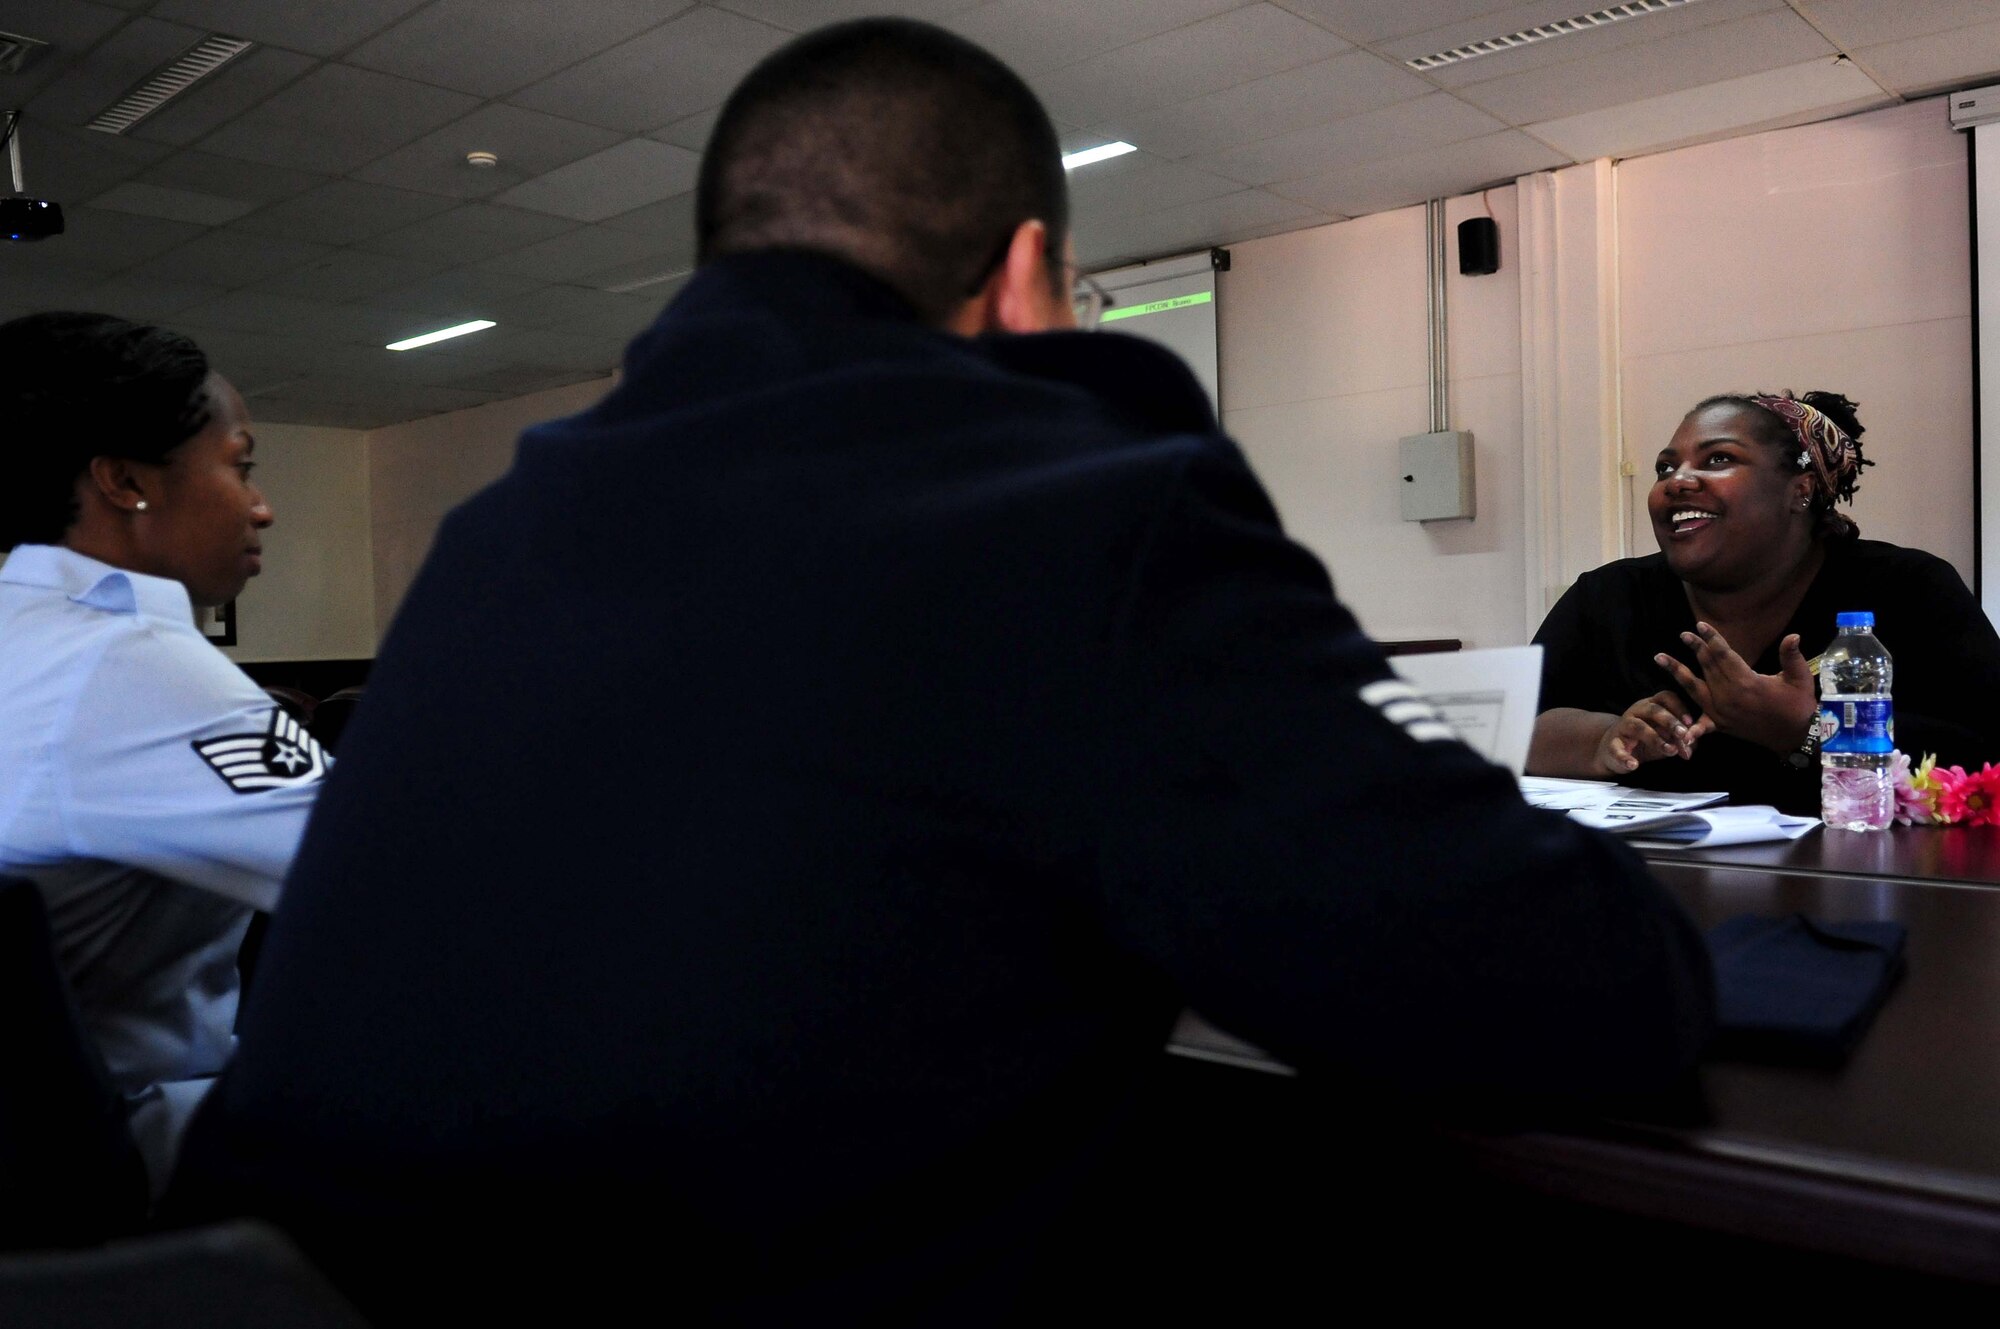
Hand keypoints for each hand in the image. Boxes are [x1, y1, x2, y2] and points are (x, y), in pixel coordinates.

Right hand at [1595, 690, 1707, 775]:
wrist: (1614, 751)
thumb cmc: (1646, 741)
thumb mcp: (1666, 737)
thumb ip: (1680, 738)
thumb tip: (1693, 743)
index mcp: (1651, 706)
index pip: (1666, 698)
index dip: (1679, 707)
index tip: (1690, 722)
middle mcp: (1636, 712)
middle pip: (1653, 710)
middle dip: (1670, 721)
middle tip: (1683, 734)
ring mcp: (1623, 727)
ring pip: (1638, 727)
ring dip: (1655, 739)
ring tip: (1670, 751)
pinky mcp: (1611, 744)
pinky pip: (1616, 748)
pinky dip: (1624, 757)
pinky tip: (1634, 765)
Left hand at [1654, 623, 1816, 752]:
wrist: (1796, 736)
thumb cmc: (1799, 705)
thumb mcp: (1799, 678)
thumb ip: (1791, 656)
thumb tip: (1794, 634)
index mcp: (1747, 682)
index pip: (1724, 655)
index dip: (1712, 639)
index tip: (1700, 625)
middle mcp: (1729, 696)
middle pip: (1708, 667)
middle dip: (1696, 648)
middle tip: (1683, 634)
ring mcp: (1722, 712)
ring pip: (1694, 688)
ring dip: (1676, 672)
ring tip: (1659, 658)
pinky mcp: (1721, 725)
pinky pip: (1700, 724)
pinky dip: (1687, 725)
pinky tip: (1672, 724)